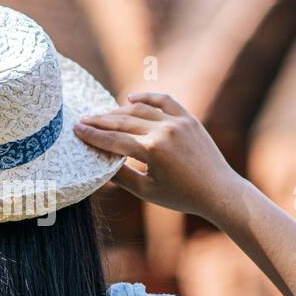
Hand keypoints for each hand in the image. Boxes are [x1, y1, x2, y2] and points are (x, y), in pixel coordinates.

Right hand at [74, 92, 238, 217]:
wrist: (219, 191)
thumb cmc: (182, 197)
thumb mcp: (147, 191)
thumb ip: (122, 176)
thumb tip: (100, 165)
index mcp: (152, 150)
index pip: (114, 140)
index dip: (93, 135)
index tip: (77, 129)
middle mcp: (164, 131)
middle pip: (123, 122)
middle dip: (101, 121)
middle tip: (83, 120)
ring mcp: (178, 122)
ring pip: (141, 110)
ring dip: (119, 111)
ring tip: (103, 115)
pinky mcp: (188, 119)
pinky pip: (164, 101)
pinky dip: (147, 98)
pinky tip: (130, 99)